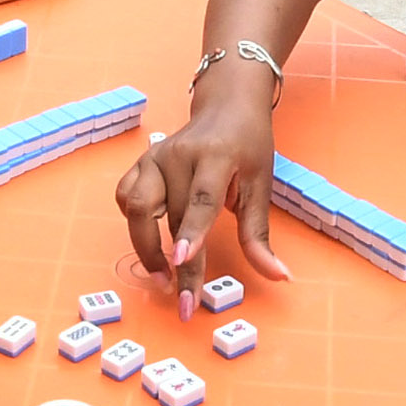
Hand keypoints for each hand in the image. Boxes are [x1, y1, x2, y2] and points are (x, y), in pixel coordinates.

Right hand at [116, 61, 290, 287]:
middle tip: (183, 301)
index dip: (191, 232)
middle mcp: (179, 154)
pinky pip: (126, 196)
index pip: (201, 199)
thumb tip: (279, 277)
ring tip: (163, 275)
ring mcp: (155, 156)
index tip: (180, 261)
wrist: (227, 104)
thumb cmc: (248, 145)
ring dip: (145, 246)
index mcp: (216, 156)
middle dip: (174, 263)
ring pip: (136, 206)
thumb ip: (259, 235)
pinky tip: (150, 237)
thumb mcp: (262, 185)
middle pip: (171, 215)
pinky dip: (133, 222)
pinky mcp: (142, 161)